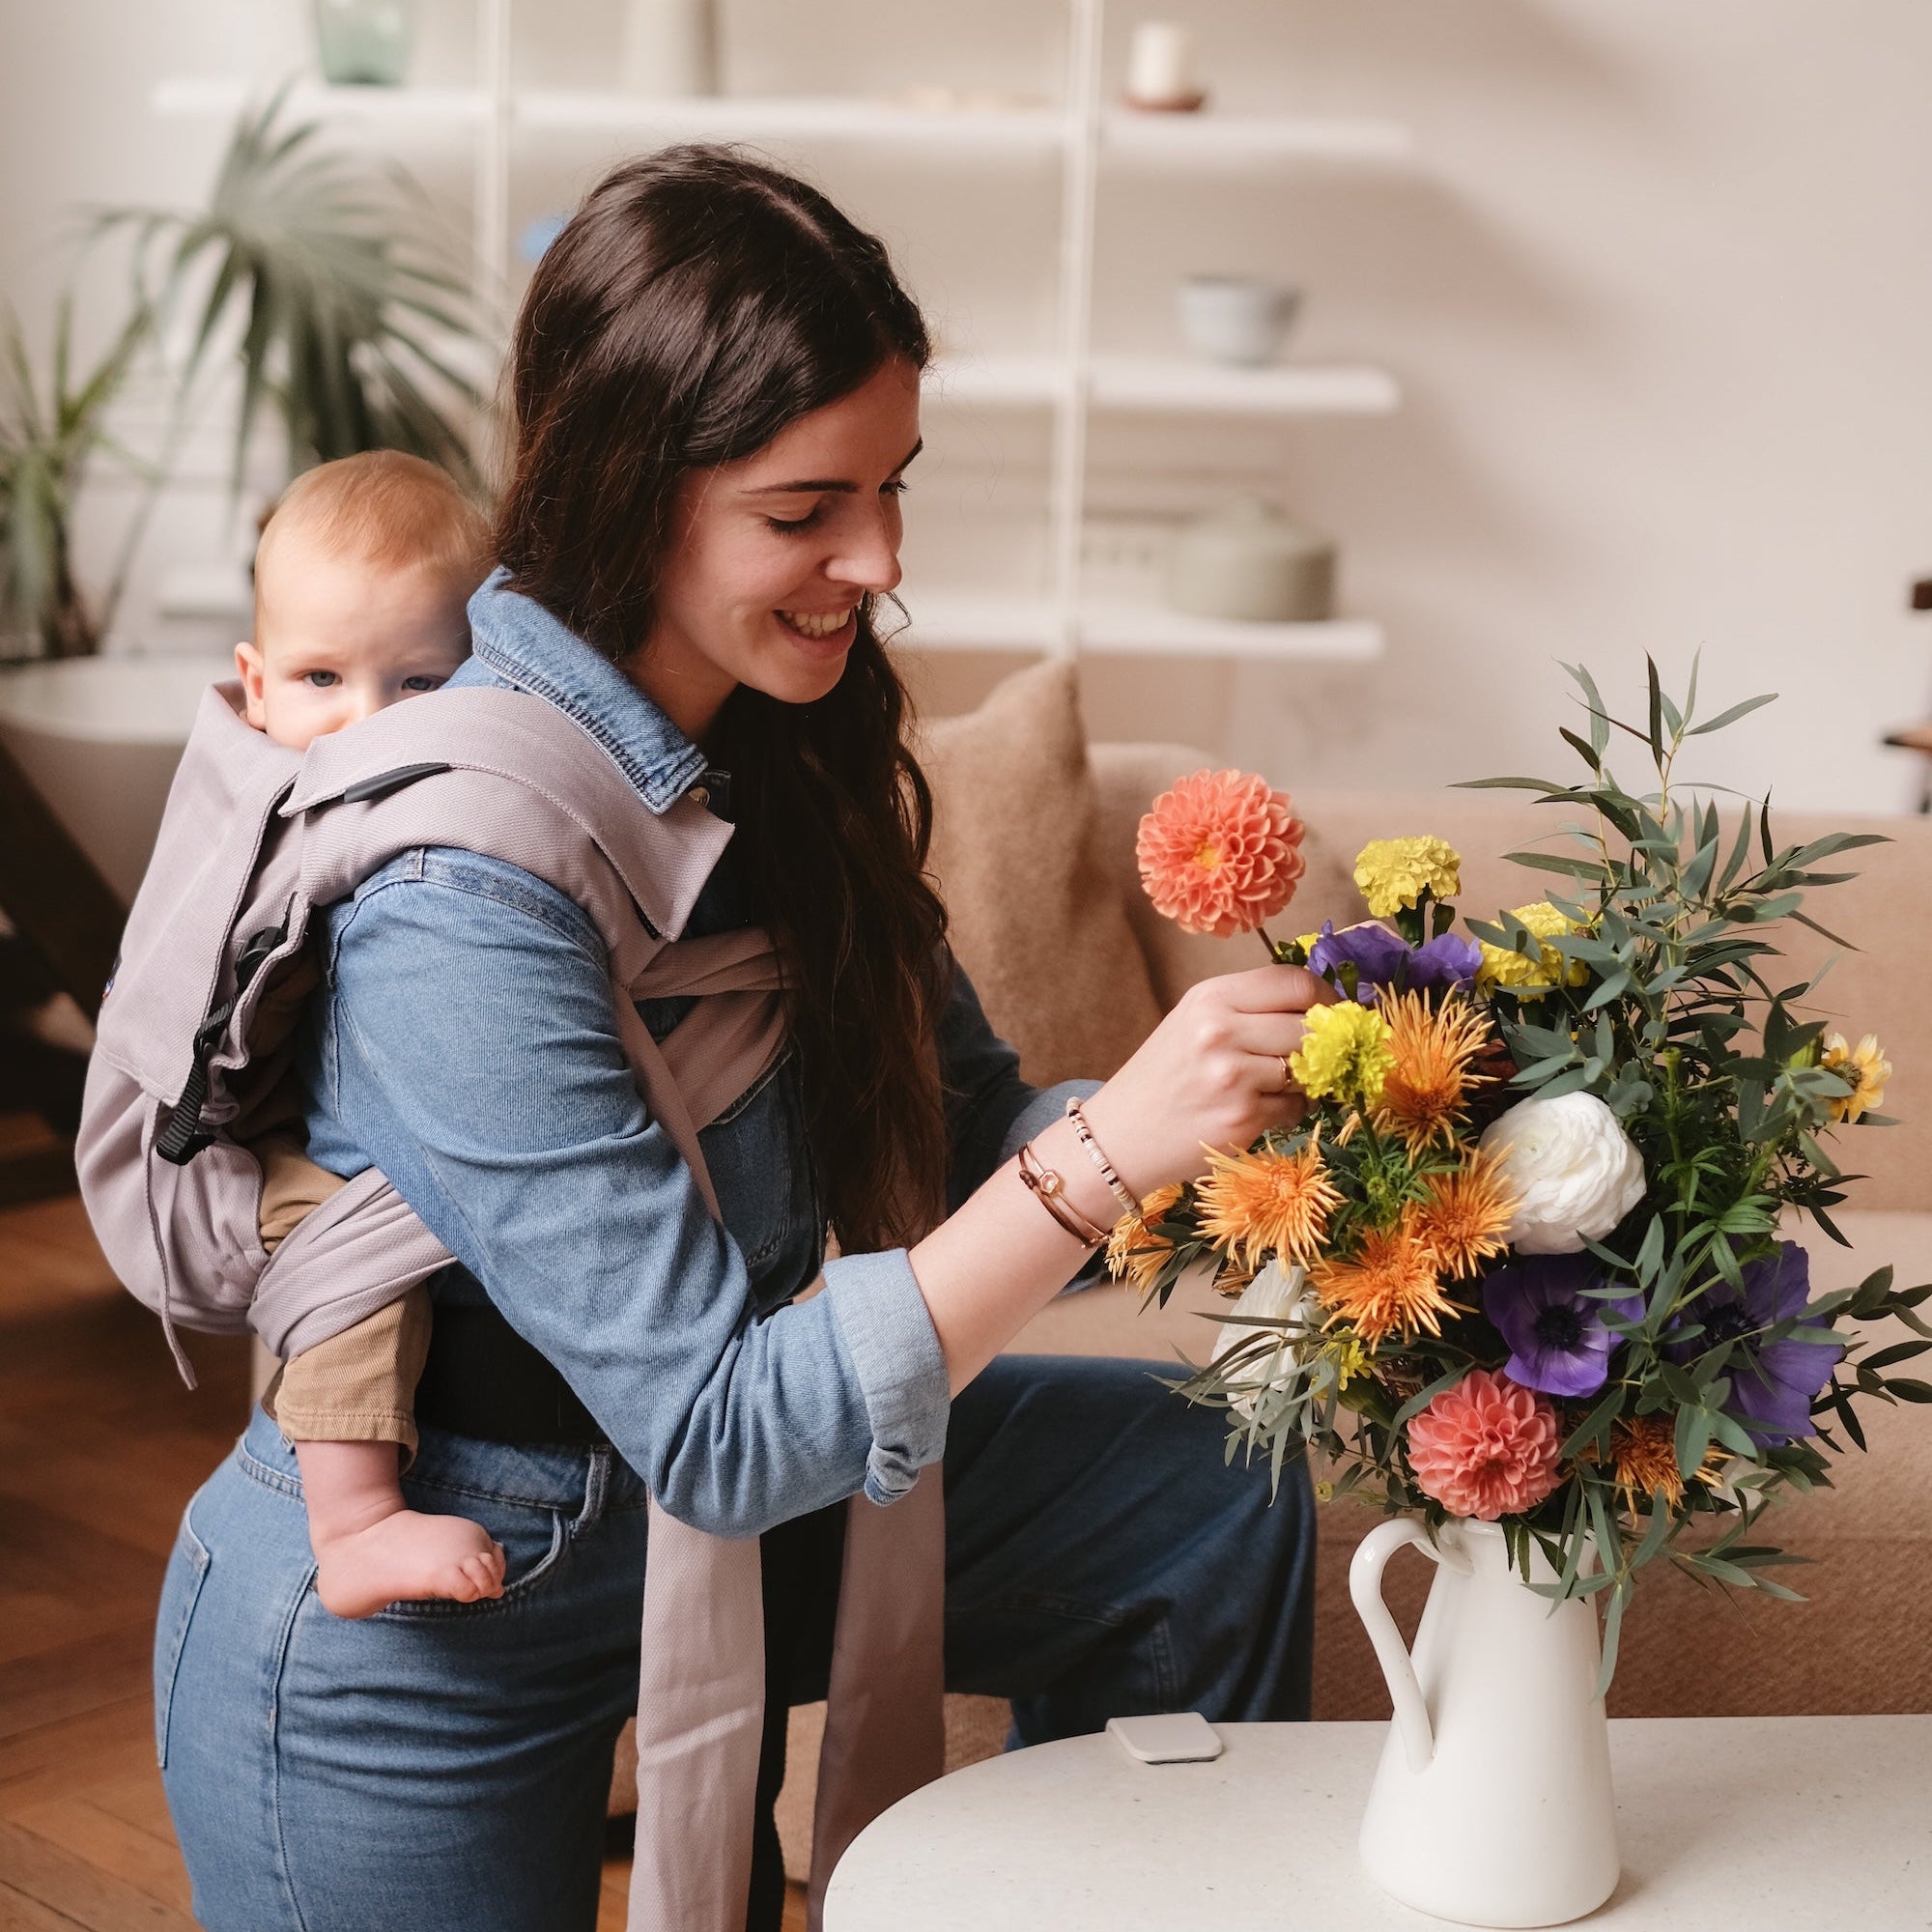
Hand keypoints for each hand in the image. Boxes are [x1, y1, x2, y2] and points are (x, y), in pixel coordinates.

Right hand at [1078, 965, 1333, 1198]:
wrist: (1120, 1134)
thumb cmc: (1164, 1075)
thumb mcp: (1195, 1021)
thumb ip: (1250, 1008)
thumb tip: (1322, 1008)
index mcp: (1211, 997)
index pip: (1294, 982)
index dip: (1325, 997)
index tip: (1332, 1012)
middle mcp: (1221, 1030)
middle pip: (1310, 1026)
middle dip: (1323, 1043)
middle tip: (1318, 1053)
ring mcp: (1233, 1077)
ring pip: (1309, 1068)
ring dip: (1306, 1079)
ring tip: (1276, 1084)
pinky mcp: (1243, 1118)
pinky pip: (1297, 1107)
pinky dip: (1290, 1109)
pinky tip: (1260, 1108)